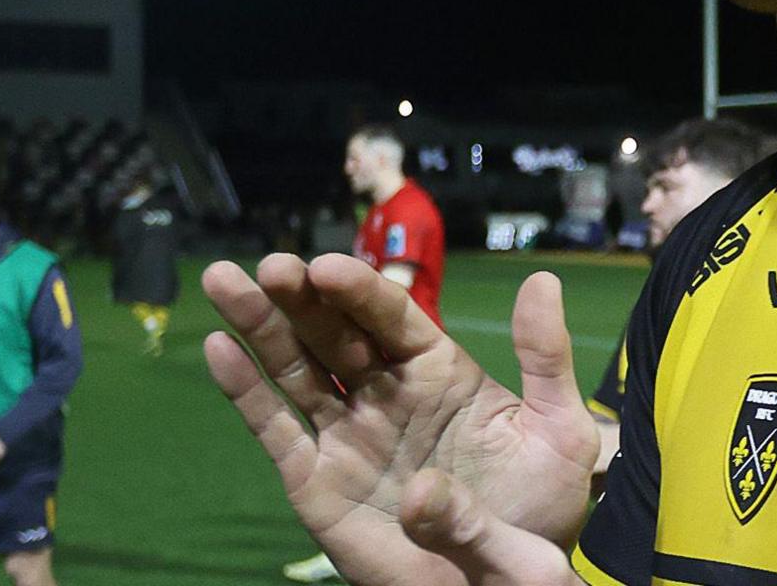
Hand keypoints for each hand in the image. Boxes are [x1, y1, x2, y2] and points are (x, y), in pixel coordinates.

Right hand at [203, 254, 596, 585]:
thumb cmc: (537, 510)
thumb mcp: (557, 430)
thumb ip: (545, 356)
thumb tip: (542, 280)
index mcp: (439, 371)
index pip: (391, 317)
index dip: (358, 290)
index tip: (328, 267)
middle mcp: (385, 393)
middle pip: (334, 332)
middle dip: (301, 296)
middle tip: (272, 265)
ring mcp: (347, 435)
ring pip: (296, 370)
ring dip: (261, 326)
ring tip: (224, 281)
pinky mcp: (318, 482)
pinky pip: (277, 432)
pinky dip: (246, 392)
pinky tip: (218, 350)